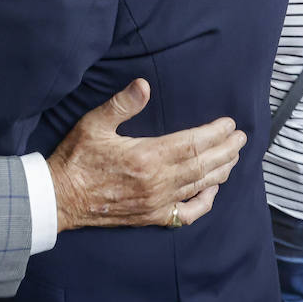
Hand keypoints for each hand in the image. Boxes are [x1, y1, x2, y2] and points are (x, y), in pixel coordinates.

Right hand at [46, 79, 244, 230]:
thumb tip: (143, 84)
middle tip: (242, 138)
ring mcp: (157, 202)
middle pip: (203, 164)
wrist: (60, 198)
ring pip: (200, 186)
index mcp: (147, 156)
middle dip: (226, 150)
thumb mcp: (94, 124)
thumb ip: (122, 104)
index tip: (229, 124)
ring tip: (235, 157)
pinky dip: (205, 201)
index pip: (192, 143)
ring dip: (221, 170)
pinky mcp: (152, 217)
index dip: (214, 133)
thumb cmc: (76, 158)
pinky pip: (188, 213)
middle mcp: (158, 182)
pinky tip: (213, 190)